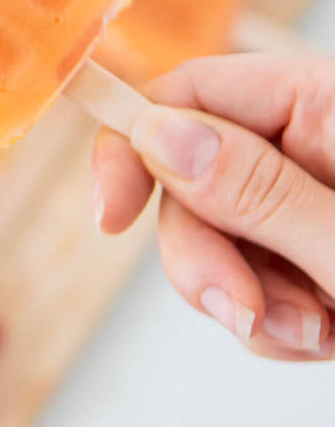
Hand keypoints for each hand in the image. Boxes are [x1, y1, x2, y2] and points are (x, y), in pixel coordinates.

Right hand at [93, 54, 334, 359]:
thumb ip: (259, 190)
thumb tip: (158, 134)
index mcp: (325, 105)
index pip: (192, 90)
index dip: (136, 144)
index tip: (113, 216)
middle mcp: (307, 143)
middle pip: (188, 179)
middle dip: (202, 256)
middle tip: (242, 311)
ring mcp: (305, 201)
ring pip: (212, 239)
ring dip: (243, 299)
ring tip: (315, 333)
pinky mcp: (307, 252)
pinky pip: (247, 281)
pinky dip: (271, 320)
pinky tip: (325, 336)